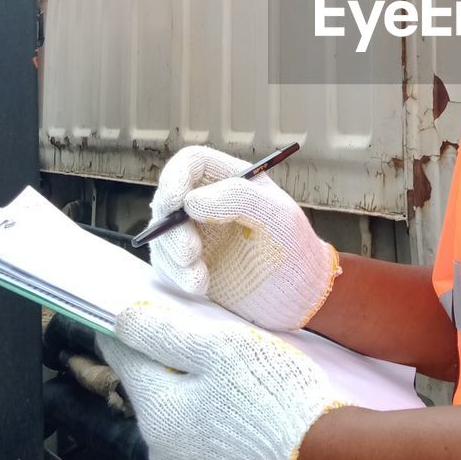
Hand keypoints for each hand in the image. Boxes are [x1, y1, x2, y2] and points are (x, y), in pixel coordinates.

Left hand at [98, 301, 349, 459]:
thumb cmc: (273, 396)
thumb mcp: (221, 348)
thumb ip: (166, 332)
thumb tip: (121, 320)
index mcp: (157, 413)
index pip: (125, 361)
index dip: (128, 333)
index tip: (132, 314)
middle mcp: (161, 454)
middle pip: (155, 395)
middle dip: (170, 369)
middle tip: (203, 344)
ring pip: (180, 427)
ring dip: (194, 404)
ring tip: (231, 384)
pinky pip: (205, 454)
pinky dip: (214, 433)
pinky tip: (243, 421)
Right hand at [147, 145, 340, 330]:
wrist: (298, 296)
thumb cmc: (295, 248)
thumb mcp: (278, 216)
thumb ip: (240, 198)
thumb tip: (191, 200)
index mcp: (230, 180)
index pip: (191, 163)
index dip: (176, 176)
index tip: (175, 202)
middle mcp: (208, 202)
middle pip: (167, 199)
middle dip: (171, 227)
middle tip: (190, 253)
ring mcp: (196, 233)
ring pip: (162, 234)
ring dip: (174, 256)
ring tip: (201, 279)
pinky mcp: (190, 264)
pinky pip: (167, 263)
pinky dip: (177, 276)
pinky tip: (201, 286)